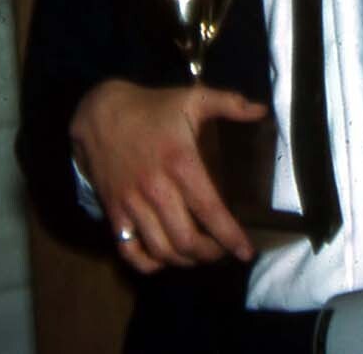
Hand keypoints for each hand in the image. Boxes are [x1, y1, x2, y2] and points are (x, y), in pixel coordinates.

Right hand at [70, 79, 267, 272]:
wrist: (101, 112)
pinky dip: (149, 263)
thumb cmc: (152, 108)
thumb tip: (262, 111)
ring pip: (161, 250)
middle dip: (210, 254)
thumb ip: (229, 103)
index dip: (230, 236)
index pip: (209, 210)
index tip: (246, 252)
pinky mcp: (114, 211)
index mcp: (180, 163)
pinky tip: (165, 258)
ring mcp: (131, 203)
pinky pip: (129, 251)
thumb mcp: (192, 99)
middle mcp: (155, 189)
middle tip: (223, 252)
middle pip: (186, 240)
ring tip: (200, 256)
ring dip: (185, 261)